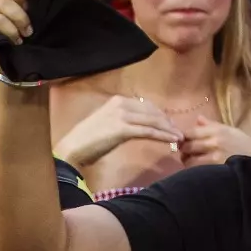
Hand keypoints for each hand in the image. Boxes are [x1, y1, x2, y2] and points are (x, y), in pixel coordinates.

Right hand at [55, 95, 181, 169]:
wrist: (72, 149)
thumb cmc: (85, 142)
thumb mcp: (104, 124)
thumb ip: (119, 121)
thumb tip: (133, 127)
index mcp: (116, 101)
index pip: (144, 105)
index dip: (158, 114)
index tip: (167, 123)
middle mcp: (120, 104)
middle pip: (151, 111)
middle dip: (166, 121)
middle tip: (176, 131)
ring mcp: (122, 115)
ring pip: (153, 120)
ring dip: (168, 129)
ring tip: (179, 137)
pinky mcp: (123, 129)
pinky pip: (149, 131)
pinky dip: (163, 135)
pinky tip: (172, 140)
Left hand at [180, 117, 250, 165]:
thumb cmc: (246, 147)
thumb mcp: (232, 131)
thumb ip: (212, 125)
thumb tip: (198, 119)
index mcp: (219, 130)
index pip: (191, 132)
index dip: (184, 137)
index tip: (183, 141)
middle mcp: (215, 142)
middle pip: (187, 145)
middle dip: (183, 150)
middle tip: (185, 153)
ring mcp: (214, 157)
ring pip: (189, 160)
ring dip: (187, 162)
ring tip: (190, 163)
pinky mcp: (215, 170)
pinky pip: (196, 171)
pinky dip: (193, 171)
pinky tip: (197, 172)